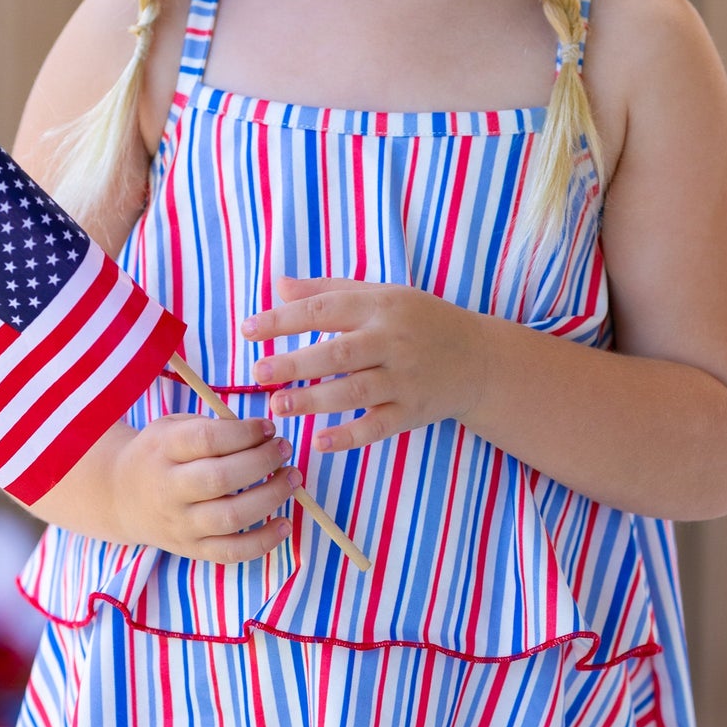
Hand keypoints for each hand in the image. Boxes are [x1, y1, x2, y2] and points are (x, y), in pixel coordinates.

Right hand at [110, 414, 301, 563]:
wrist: (120, 496)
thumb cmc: (159, 454)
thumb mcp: (172, 427)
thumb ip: (211, 427)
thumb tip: (262, 434)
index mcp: (164, 450)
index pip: (208, 440)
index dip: (245, 432)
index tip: (267, 428)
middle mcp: (169, 489)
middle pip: (221, 478)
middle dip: (263, 462)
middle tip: (284, 449)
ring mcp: (181, 524)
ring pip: (231, 517)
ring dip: (271, 497)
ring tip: (292, 478)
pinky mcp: (192, 549)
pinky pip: (231, 553)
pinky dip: (263, 542)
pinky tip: (284, 523)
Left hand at [241, 274, 480, 453]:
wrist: (478, 358)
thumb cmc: (418, 320)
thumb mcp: (379, 295)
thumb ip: (327, 291)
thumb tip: (277, 285)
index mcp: (379, 307)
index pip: (325, 309)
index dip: (284, 319)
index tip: (248, 329)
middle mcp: (392, 341)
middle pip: (338, 353)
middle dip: (295, 364)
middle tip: (257, 374)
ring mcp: (404, 379)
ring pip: (354, 392)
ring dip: (314, 400)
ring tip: (278, 406)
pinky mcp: (413, 411)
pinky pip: (377, 427)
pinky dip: (349, 436)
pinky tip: (319, 440)